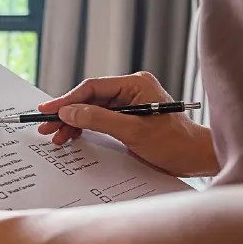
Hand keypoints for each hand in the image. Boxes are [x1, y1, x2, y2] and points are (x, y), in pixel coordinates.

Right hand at [37, 72, 218, 176]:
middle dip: (67, 114)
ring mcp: (129, 103)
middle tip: (45, 126)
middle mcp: (131, 89)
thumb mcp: (133, 132)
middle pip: (89, 99)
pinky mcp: (128, 117)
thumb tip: (69, 111)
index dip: (67, 99)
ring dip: (73, 124)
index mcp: (135, 84)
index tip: (48, 110)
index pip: (92, 88)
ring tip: (56, 137)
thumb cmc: (175, 144)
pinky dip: (85, 128)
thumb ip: (98, 119)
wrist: (197, 159)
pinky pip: (99, 119)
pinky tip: (71, 137)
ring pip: (91, 110)